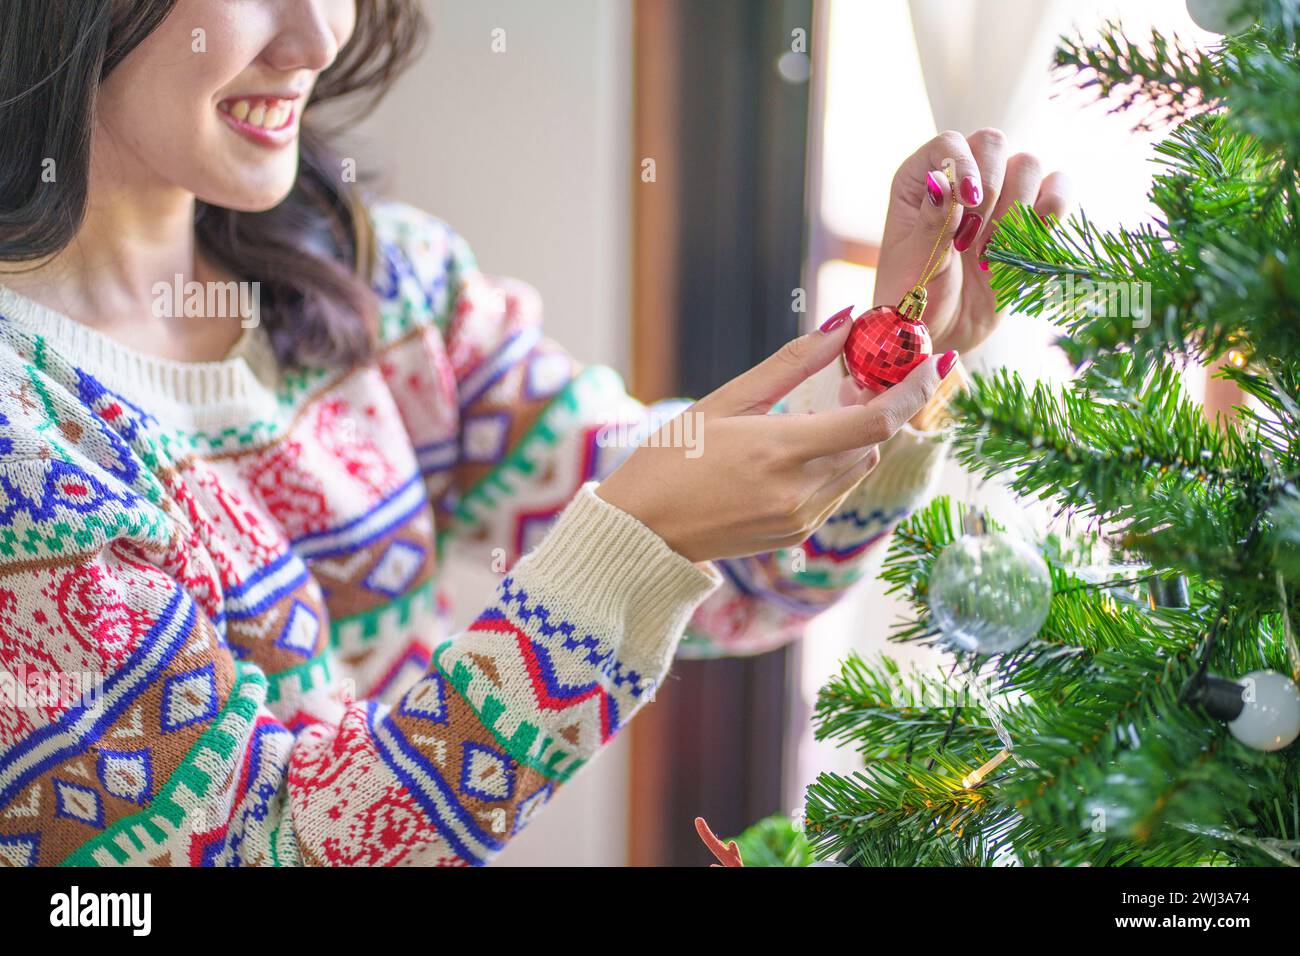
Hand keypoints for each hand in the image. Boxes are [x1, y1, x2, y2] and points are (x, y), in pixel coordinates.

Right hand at [595, 314, 950, 562]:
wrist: (640, 533)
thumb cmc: (670, 458)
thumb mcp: (724, 402)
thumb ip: (790, 364)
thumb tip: (842, 323)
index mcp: (780, 450)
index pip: (874, 420)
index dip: (912, 390)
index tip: (933, 362)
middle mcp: (800, 491)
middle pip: (873, 442)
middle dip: (873, 409)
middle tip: (849, 379)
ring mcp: (801, 518)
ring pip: (859, 468)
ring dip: (854, 439)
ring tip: (816, 415)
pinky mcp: (797, 535)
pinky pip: (837, 491)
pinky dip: (833, 465)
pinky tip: (797, 452)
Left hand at [874, 129, 1071, 355]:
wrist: (941, 333)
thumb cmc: (913, 299)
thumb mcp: (914, 266)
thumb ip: (931, 225)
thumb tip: (944, 181)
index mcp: (919, 181)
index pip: (950, 142)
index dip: (965, 167)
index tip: (968, 207)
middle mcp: (960, 179)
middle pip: (994, 143)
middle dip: (991, 191)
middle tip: (971, 241)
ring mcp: (997, 196)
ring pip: (1029, 165)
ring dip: (1015, 211)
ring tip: (989, 254)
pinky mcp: (1030, 217)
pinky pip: (1058, 188)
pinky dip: (1052, 211)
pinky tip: (1028, 245)